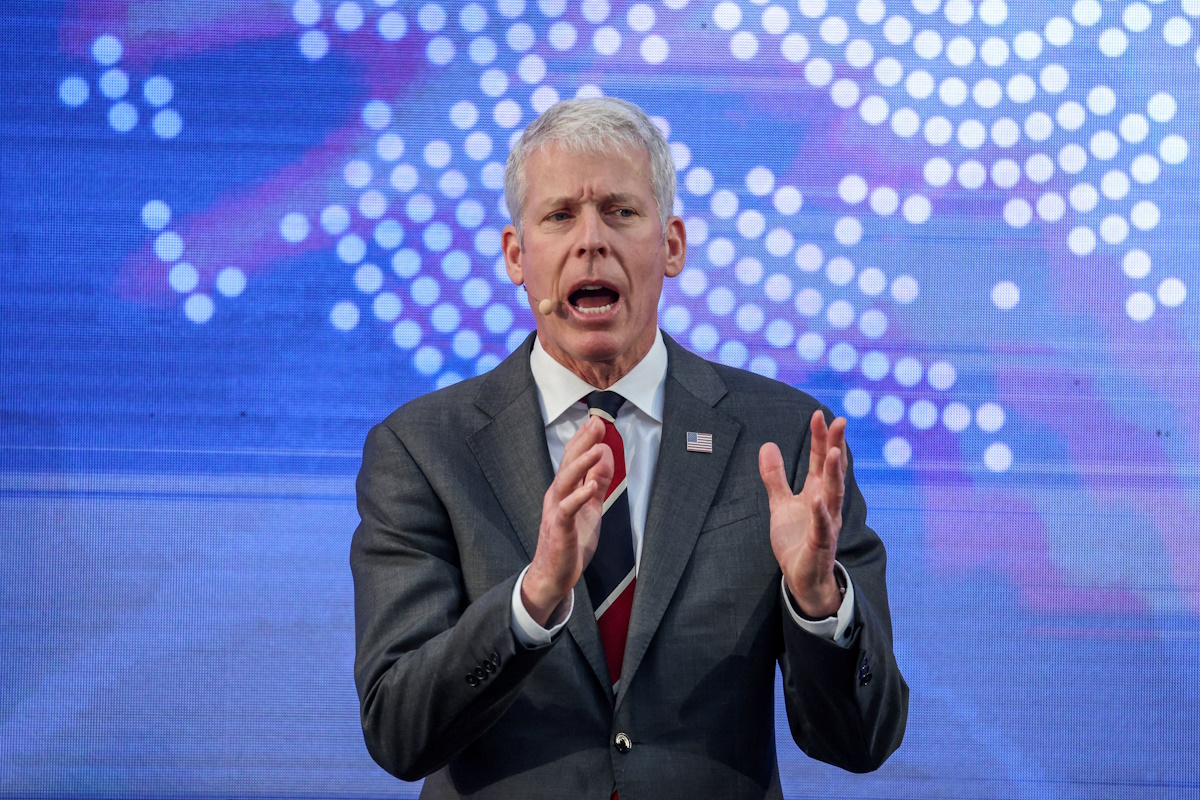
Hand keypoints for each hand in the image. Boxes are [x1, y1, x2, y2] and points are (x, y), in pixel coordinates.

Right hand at [521, 415, 614, 626]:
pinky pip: (568, 509)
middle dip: (582, 442)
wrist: (553, 574)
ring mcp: (556, 511)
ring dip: (581, 463)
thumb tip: (605, 454)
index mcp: (564, 489)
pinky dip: (579, 496)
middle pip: (568, 463)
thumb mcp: (591, 507)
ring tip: (597, 448)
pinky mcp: (560, 529)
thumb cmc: (571, 540)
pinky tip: (590, 487)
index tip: (596, 420)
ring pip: (566, 481)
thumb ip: (597, 481)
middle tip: (596, 422)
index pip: (573, 458)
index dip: (584, 439)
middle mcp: (557, 495)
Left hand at [758, 410, 848, 618]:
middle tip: (839, 421)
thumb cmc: (796, 540)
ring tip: (833, 451)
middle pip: (832, 470)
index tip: (819, 415)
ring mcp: (827, 523)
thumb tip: (767, 445)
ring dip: (833, 473)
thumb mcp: (780, 504)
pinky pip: (822, 526)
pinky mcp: (821, 543)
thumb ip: (775, 477)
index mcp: (816, 492)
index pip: (819, 460)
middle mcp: (826, 503)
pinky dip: (821, 512)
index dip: (820, 438)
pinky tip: (818, 497)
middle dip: (835, 445)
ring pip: (834, 494)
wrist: (802, 578)